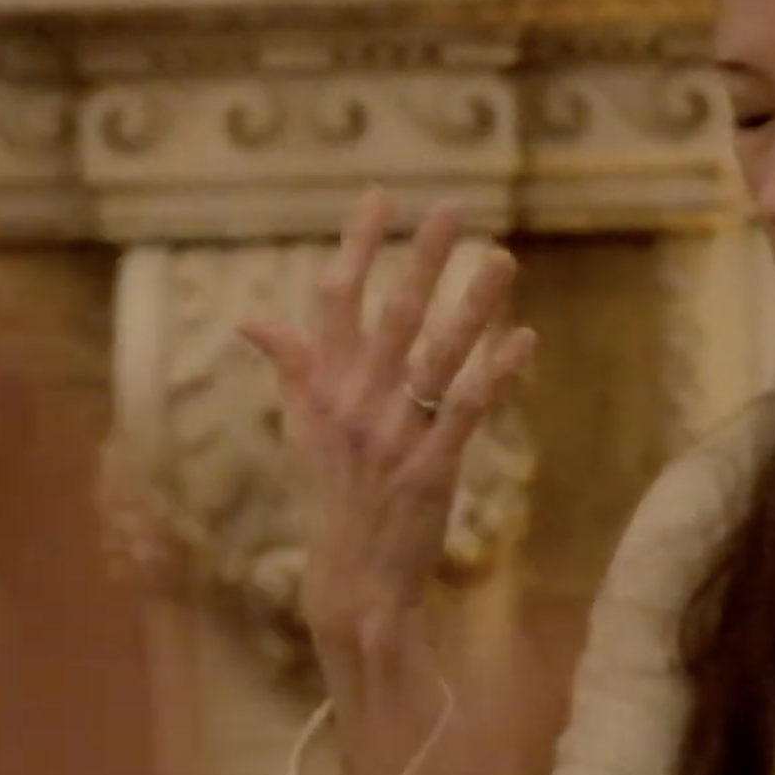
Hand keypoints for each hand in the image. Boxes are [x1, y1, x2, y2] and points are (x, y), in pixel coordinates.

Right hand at [240, 190, 536, 640]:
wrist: (349, 580)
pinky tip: (523, 337)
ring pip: (440, 354)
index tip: (379, 195)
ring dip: (474, 304)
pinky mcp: (433, 466)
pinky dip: (498, 371)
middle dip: (421, 257)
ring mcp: (395, 434)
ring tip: (501, 257)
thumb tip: (251, 318)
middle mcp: (356, 403)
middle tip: (450, 206)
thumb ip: (289, 367)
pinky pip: (470, 408)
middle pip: (393, 314)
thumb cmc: (327, 498)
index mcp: (322, 388)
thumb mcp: (300, 429)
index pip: (334, 299)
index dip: (357, 244)